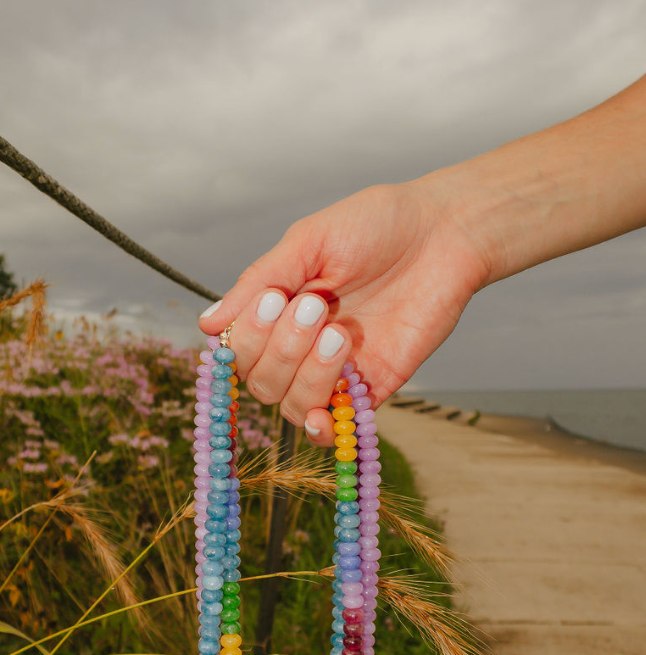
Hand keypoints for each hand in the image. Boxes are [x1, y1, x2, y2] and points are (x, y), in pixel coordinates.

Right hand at [198, 179, 491, 444]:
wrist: (445, 232)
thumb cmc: (376, 225)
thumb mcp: (308, 242)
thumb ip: (259, 282)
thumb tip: (209, 326)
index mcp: (279, 310)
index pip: (238, 350)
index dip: (247, 336)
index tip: (275, 300)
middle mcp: (301, 346)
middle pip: (261, 382)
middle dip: (281, 349)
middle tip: (316, 306)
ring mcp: (335, 370)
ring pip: (292, 406)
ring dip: (307, 375)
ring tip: (339, 332)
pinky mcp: (371, 387)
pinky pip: (335, 429)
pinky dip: (322, 429)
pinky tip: (324, 414)